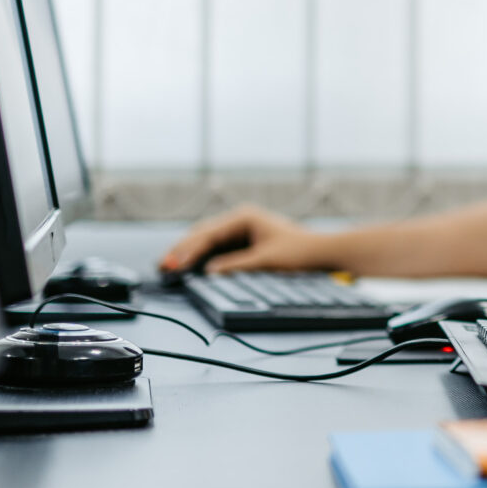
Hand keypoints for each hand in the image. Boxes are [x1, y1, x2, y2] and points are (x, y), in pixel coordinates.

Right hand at [159, 204, 327, 274]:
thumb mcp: (265, 261)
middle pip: (204, 234)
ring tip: (169, 267)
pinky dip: (203, 257)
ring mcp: (242, 229)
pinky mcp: (245, 241)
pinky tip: (190, 267)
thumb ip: (236, 265)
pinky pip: (218, 248)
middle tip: (162, 266)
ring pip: (208, 241)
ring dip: (190, 254)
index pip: (209, 234)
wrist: (324, 253)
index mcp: (244, 217)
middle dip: (183, 250)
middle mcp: (240, 219)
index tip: (174, 264)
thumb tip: (209, 271)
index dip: (189, 250)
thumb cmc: (300, 253)